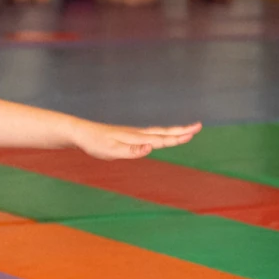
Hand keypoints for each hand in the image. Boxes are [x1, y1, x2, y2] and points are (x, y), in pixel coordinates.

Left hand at [71, 120, 200, 160]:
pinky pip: (149, 134)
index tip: (193, 133)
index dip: (178, 137)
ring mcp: (132, 134)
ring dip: (173, 131)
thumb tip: (151, 148)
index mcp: (136, 138)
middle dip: (181, 131)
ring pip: (157, 132)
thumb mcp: (112, 151)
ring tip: (186, 130)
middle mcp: (137, 134)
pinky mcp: (127, 135)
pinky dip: (160, 134)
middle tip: (198, 126)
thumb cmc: (95, 144)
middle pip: (163, 132)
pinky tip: (161, 136)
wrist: (80, 133)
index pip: (161, 139)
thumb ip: (132, 151)